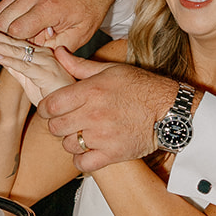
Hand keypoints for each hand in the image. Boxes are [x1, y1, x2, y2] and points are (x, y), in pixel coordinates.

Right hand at [0, 0, 123, 50]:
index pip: (15, 31)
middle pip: (1, 22)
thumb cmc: (91, 7)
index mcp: (48, 8)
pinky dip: (6, 17)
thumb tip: (35, 55)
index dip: (17, 46)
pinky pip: (4, 4)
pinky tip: (19, 27)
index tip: (25, 53)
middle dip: (7, 39)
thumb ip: (56, 47)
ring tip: (19, 39)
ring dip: (4, 28)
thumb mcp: (81, 34)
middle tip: (20, 48)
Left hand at [0, 27, 76, 105]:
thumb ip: (18, 70)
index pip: (13, 42)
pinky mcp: (47, 73)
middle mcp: (43, 54)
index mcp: (39, 54)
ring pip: (16, 51)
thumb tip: (1, 59)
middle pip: (13, 42)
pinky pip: (25, 66)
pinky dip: (9, 61)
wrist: (74, 109)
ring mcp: (46, 62)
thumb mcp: (31, 81)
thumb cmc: (55, 95)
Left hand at [40, 50, 179, 171]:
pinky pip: (82, 162)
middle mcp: (93, 114)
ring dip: (70, 140)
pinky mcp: (112, 154)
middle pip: (55, 126)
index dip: (45, 108)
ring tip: (81, 133)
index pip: (51, 105)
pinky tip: (88, 149)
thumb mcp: (111, 70)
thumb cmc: (141, 87)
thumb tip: (58, 53)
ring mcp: (102, 136)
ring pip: (67, 144)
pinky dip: (81, 158)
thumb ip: (79, 65)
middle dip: (57, 123)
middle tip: (66, 120)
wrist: (169, 110)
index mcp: (91, 91)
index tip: (49, 109)